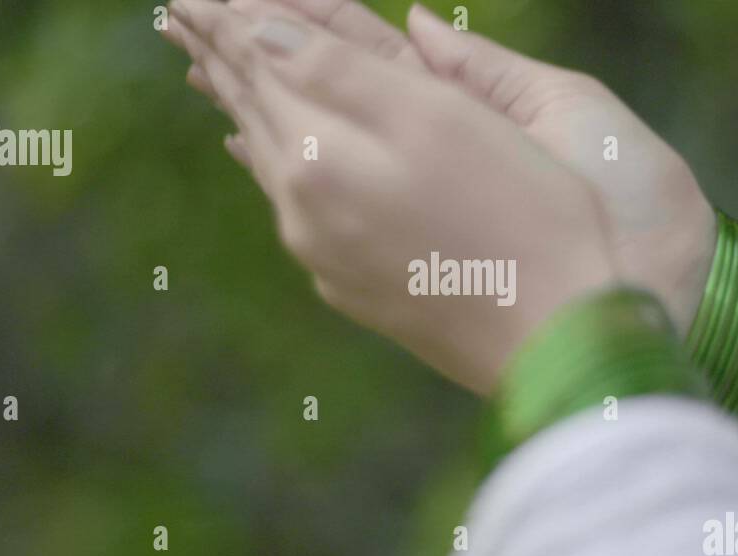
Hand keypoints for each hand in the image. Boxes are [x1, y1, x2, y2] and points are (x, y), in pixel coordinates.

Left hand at [164, 0, 615, 392]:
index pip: (261, 65)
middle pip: (254, 114)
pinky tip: (264, 161)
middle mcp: (308, 211)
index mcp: (323, 156)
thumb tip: (260, 32)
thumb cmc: (522, 218)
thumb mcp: (439, 120)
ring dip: (242, 111)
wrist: (559, 341)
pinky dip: (273, 167)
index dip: (227, 19)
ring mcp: (326, 257)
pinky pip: (292, 210)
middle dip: (221, 60)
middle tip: (178, 18)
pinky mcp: (354, 287)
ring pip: (269, 163)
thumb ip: (342, 73)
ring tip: (213, 75)